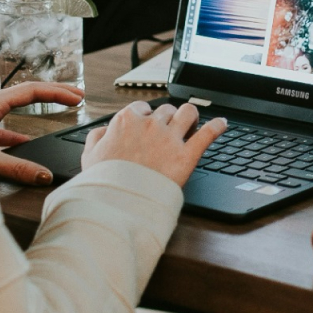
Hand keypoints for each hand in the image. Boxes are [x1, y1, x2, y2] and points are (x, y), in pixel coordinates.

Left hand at [0, 82, 82, 184]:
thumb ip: (17, 168)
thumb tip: (45, 175)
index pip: (32, 90)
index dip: (58, 93)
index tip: (77, 98)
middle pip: (28, 92)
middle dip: (55, 92)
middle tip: (77, 95)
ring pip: (17, 105)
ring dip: (39, 107)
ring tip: (58, 109)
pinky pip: (4, 123)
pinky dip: (19, 129)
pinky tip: (25, 142)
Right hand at [82, 100, 225, 186]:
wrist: (117, 204)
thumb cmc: (103, 182)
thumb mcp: (89, 156)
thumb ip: (96, 137)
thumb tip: (104, 131)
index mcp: (127, 121)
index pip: (142, 108)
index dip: (147, 117)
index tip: (149, 125)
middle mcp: (150, 125)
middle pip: (166, 110)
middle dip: (169, 119)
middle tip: (170, 131)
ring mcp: (170, 138)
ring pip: (188, 112)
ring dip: (191, 116)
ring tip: (192, 124)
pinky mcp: (187, 155)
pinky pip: (208, 133)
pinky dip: (217, 126)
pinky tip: (222, 124)